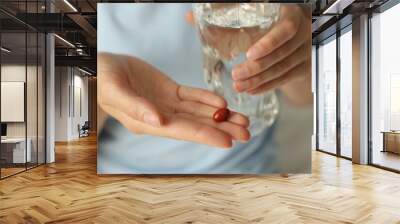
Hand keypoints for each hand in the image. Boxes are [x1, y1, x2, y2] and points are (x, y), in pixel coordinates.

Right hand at [98, 53, 249, 147]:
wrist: (102, 68)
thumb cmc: (104, 81)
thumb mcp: (115, 92)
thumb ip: (136, 108)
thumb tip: (159, 121)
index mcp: (149, 122)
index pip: (183, 131)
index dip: (206, 135)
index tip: (228, 141)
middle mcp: (162, 117)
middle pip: (197, 124)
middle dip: (222, 129)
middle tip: (247, 133)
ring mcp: (167, 104)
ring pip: (199, 112)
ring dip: (222, 116)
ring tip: (244, 120)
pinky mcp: (170, 91)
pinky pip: (192, 96)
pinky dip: (207, 99)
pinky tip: (223, 103)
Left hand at [231, 5, 310, 94]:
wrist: (293, 35)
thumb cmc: (270, 22)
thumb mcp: (256, 19)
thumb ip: (231, 24)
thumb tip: (202, 26)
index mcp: (292, 15)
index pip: (286, 30)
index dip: (268, 44)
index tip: (249, 54)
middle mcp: (303, 34)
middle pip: (281, 54)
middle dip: (256, 68)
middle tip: (236, 74)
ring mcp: (305, 52)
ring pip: (282, 69)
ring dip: (258, 80)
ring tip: (239, 85)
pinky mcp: (303, 68)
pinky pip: (284, 79)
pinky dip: (266, 86)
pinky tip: (251, 89)